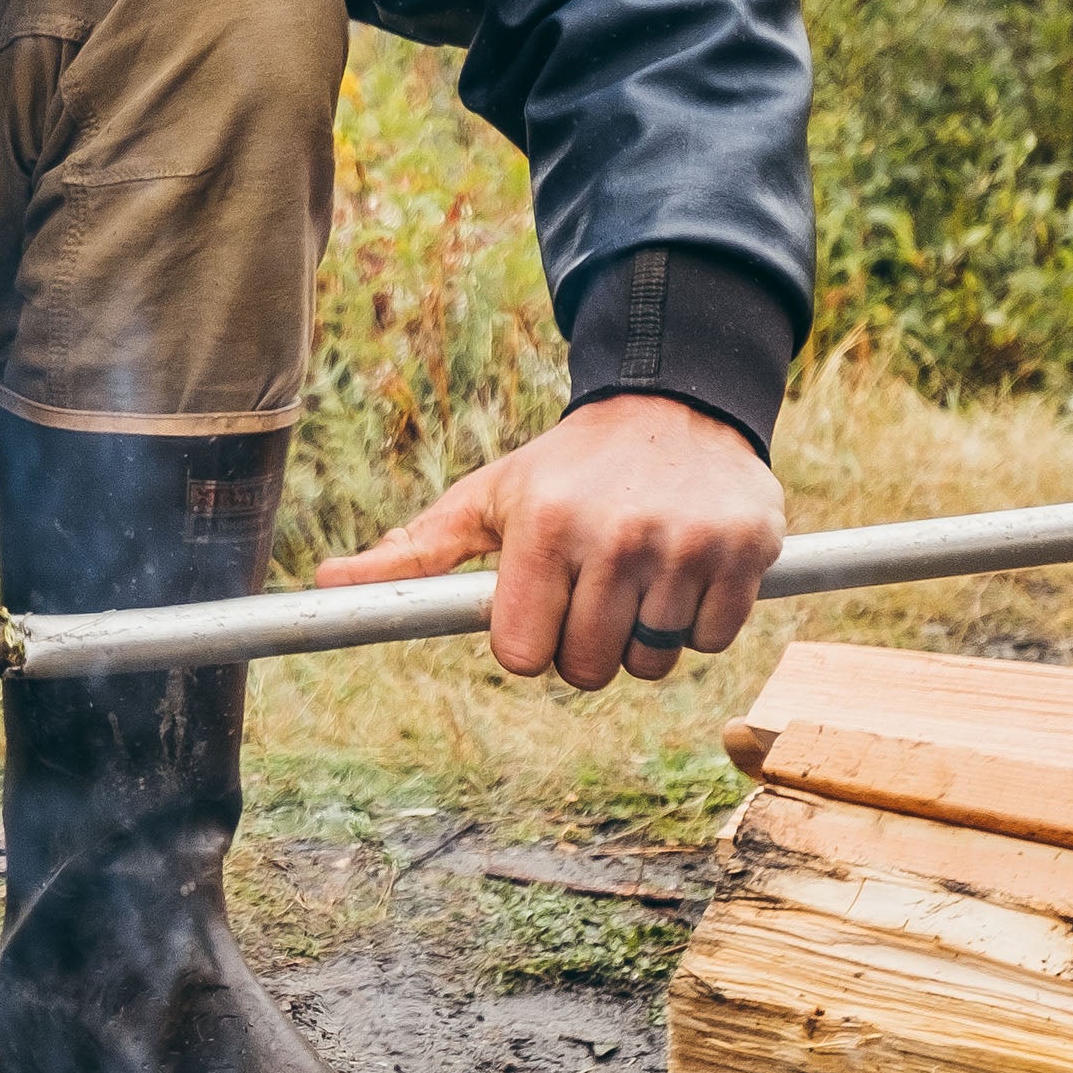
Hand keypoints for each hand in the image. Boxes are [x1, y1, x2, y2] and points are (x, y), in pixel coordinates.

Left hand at [312, 396, 784, 689]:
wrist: (676, 403)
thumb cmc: (565, 468)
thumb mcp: (488, 498)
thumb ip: (413, 552)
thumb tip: (324, 586)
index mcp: (544, 526)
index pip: (523, 655)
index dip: (530, 641)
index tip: (542, 606)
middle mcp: (617, 535)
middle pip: (588, 669)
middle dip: (586, 645)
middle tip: (594, 590)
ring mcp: (687, 544)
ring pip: (653, 661)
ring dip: (645, 634)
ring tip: (640, 572)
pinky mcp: (748, 550)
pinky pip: (711, 640)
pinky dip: (699, 619)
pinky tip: (686, 567)